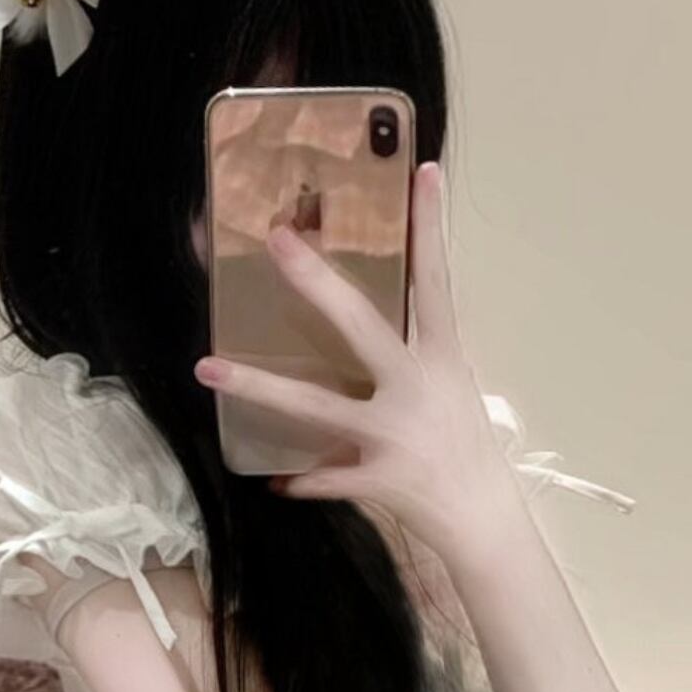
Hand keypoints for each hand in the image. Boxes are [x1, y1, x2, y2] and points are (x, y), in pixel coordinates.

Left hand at [193, 162, 519, 556]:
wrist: (484, 519)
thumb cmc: (464, 445)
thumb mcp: (448, 388)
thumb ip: (408, 356)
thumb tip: (362, 323)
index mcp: (441, 358)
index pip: (436, 282)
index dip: (431, 228)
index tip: (423, 172)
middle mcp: (416, 389)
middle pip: (361, 327)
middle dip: (317, 284)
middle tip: (276, 240)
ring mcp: (394, 435)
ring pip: (315, 407)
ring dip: (259, 389)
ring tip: (207, 367)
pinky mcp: (378, 480)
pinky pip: (325, 477)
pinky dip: (304, 479)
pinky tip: (275, 480)